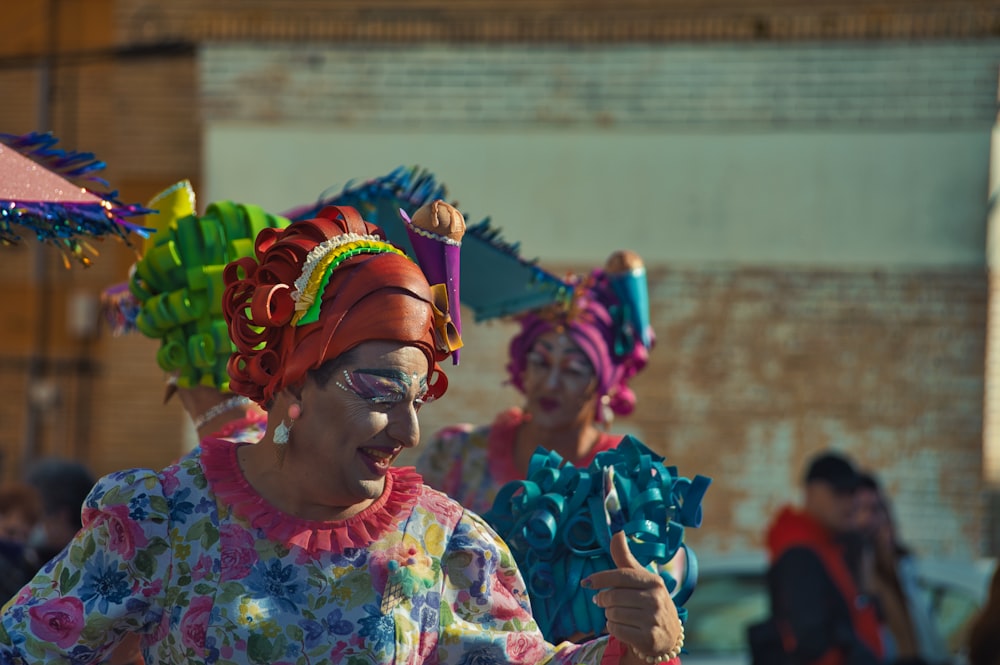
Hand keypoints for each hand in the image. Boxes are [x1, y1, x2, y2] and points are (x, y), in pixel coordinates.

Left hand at [583, 531, 681, 659]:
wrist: (668, 636)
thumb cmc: (649, 601)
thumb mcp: (641, 579)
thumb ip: (625, 558)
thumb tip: (617, 533)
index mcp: (654, 581)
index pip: (621, 575)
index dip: (600, 578)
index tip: (586, 583)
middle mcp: (656, 599)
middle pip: (613, 596)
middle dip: (603, 600)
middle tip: (602, 602)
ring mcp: (653, 620)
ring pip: (613, 614)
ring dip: (609, 615)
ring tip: (618, 615)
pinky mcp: (648, 638)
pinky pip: (616, 630)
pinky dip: (613, 628)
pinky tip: (623, 627)